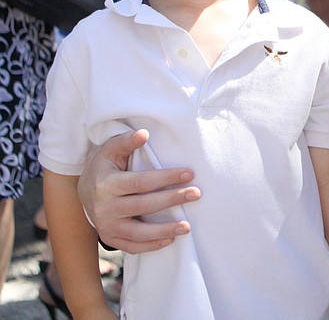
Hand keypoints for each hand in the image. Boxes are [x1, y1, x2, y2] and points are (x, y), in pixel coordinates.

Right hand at [77, 129, 200, 253]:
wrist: (81, 192)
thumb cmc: (104, 167)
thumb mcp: (110, 151)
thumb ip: (126, 141)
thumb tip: (144, 134)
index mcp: (106, 183)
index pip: (141, 182)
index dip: (166, 177)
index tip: (189, 173)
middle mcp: (104, 207)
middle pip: (144, 205)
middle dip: (172, 199)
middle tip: (196, 194)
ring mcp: (106, 225)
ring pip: (138, 232)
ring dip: (164, 230)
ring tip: (188, 226)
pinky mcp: (109, 238)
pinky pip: (132, 246)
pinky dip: (151, 245)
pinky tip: (170, 239)